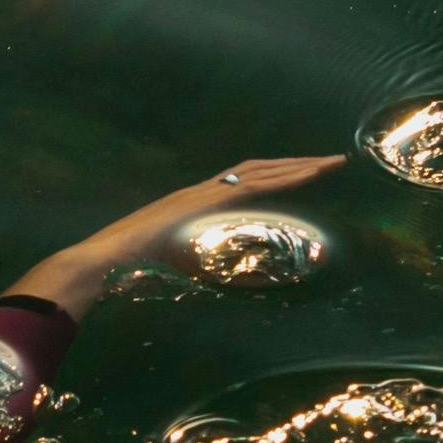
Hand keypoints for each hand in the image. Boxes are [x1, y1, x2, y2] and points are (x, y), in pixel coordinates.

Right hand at [11, 154, 344, 316]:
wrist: (109, 260)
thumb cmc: (141, 269)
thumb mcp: (191, 268)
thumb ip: (221, 269)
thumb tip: (257, 280)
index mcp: (198, 200)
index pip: (247, 179)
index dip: (278, 174)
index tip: (306, 171)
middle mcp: (204, 188)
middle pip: (260, 168)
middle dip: (298, 163)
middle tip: (333, 161)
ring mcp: (204, 191)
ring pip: (262, 171)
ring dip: (299, 166)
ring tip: (330, 163)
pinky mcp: (205, 201)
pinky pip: (254, 186)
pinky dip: (284, 179)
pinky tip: (307, 176)